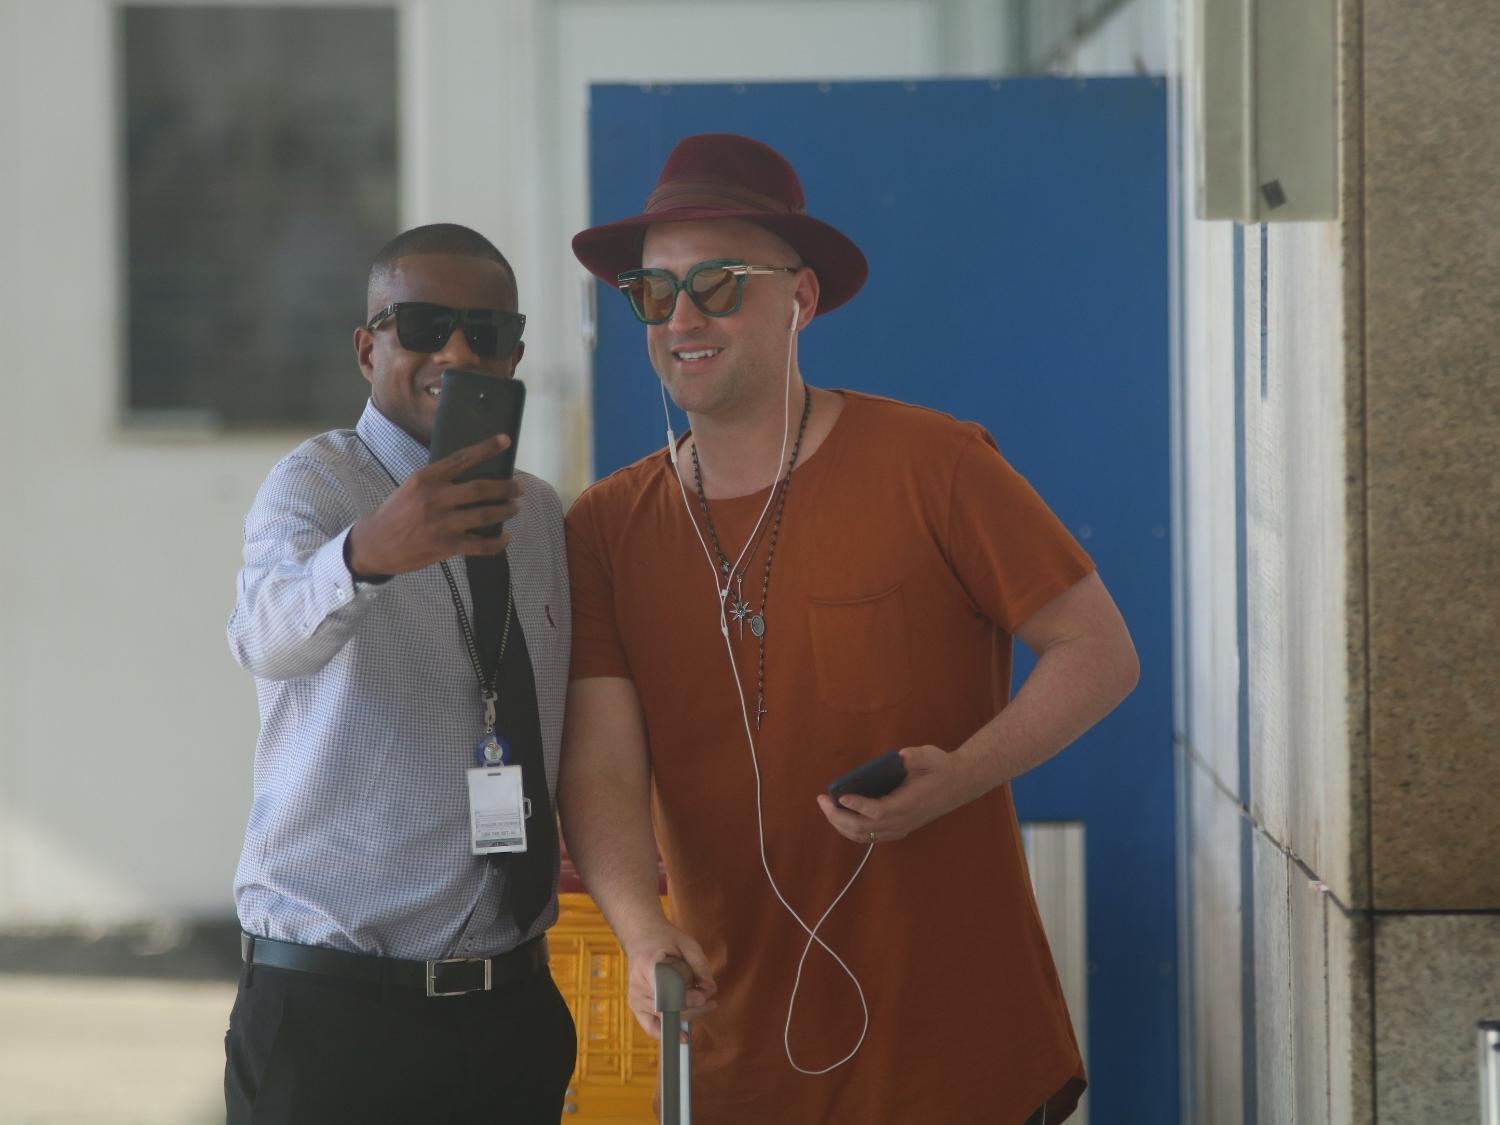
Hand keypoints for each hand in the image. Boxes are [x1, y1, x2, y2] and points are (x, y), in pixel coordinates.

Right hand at [346, 434, 522, 576]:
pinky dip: (497, 542)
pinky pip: (480, 544)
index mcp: (426, 478)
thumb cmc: (396, 513)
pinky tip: (505, 538)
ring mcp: (441, 523)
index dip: (486, 449)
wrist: (374, 543)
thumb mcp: (411, 487)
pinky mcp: (445, 546)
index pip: (462, 459)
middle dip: (506, 487)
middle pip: (481, 488)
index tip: (505, 441)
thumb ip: (438, 481)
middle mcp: (435, 498)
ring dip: (505, 510)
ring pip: (485, 515)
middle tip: (519, 488)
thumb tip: (471, 475)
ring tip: (514, 507)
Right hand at [621, 921, 716, 1039]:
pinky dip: (668, 1032)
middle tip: (710, 1002)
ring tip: (702, 1003)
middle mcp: (638, 984)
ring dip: (688, 1015)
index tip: (703, 998)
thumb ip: (699, 964)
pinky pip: (651, 1027)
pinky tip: (684, 1036)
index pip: (667, 989)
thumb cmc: (666, 939)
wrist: (641, 938)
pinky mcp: (635, 1006)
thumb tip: (710, 988)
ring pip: (665, 1018)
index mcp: (648, 964)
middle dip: (694, 1008)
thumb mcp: (686, 943)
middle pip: (668, 1007)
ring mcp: (635, 997)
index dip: (686, 997)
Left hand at [815, 745, 978, 843]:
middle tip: (821, 799)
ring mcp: (899, 828)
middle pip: (864, 828)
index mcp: (909, 804)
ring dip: (841, 824)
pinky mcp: (897, 829)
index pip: (879, 811)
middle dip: (838, 816)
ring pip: (863, 836)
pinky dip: (850, 829)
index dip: (858, 806)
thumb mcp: (932, 756)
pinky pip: (868, 836)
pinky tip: (839, 816)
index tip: (840, 796)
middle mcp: (902, 821)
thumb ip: (918, 756)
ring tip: (825, 807)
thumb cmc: (941, 768)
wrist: (957, 785)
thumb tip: (903, 756)